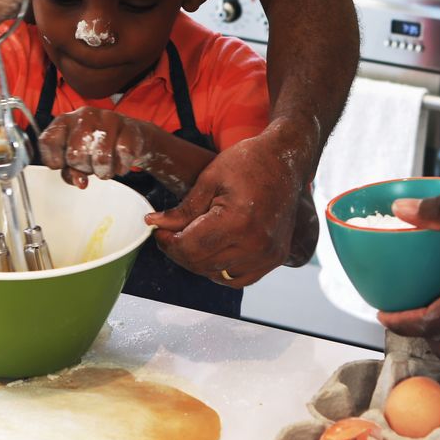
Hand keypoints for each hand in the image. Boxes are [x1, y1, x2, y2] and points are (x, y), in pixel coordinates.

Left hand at [37, 107, 152, 187]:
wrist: (131, 135)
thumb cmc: (98, 147)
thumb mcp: (78, 158)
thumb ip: (70, 171)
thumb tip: (79, 182)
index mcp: (66, 120)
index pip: (47, 141)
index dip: (54, 160)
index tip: (64, 165)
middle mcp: (84, 116)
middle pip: (75, 155)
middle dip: (83, 168)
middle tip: (90, 165)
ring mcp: (108, 119)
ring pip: (101, 158)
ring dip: (104, 171)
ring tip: (106, 166)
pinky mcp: (129, 128)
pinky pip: (123, 155)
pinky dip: (121, 166)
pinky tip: (120, 162)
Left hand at [145, 121, 311, 287]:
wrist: (285, 160)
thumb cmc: (248, 162)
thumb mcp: (209, 179)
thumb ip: (183, 209)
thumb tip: (154, 223)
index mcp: (238, 221)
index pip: (190, 248)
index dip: (168, 242)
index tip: (159, 231)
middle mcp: (256, 244)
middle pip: (201, 264)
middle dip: (179, 251)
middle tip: (171, 233)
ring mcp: (268, 254)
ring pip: (218, 274)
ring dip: (199, 261)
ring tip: (194, 237)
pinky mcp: (275, 258)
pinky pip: (239, 279)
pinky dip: (222, 269)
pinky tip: (214, 250)